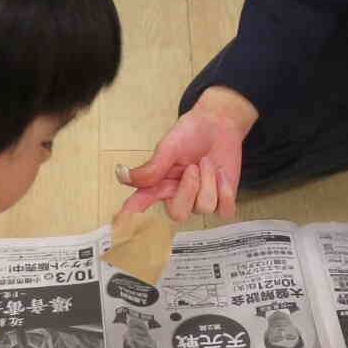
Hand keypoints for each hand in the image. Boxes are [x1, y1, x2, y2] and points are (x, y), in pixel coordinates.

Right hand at [119, 87, 256, 220]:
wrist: (218, 124)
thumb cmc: (191, 133)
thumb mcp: (169, 147)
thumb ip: (151, 167)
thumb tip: (122, 177)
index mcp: (159, 184)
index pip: (142, 203)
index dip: (132, 215)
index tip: (122, 223)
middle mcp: (177, 196)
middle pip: (178, 214)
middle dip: (188, 190)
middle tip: (193, 167)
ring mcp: (200, 200)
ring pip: (204, 207)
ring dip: (209, 180)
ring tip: (208, 162)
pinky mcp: (222, 200)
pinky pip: (225, 210)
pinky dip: (226, 191)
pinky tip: (221, 175)